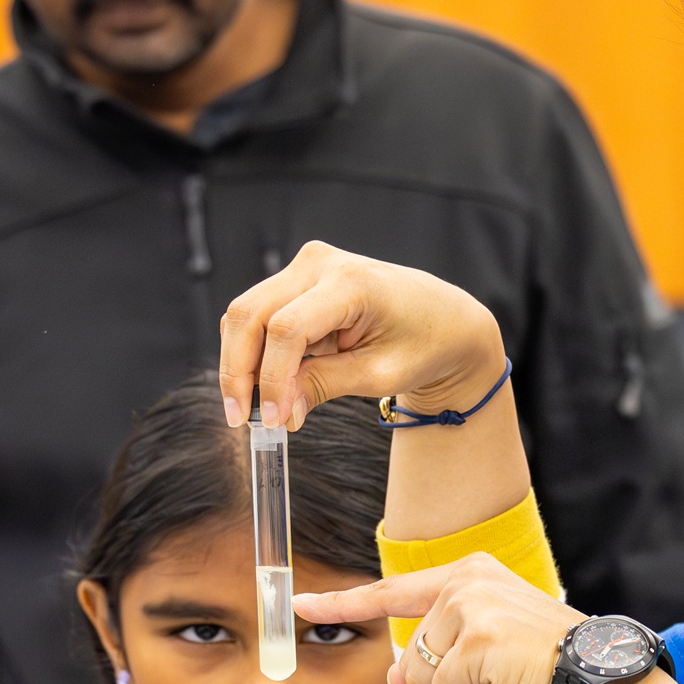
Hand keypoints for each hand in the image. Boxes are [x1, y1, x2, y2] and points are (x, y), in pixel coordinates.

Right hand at [219, 241, 504, 430]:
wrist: (444, 319)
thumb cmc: (422, 345)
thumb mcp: (380, 374)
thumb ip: (324, 385)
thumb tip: (278, 412)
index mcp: (351, 282)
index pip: (287, 329)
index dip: (272, 378)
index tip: (273, 420)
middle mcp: (320, 263)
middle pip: (251, 314)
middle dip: (239, 371)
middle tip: (240, 420)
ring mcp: (307, 266)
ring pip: (246, 314)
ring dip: (243, 363)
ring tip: (254, 410)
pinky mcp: (299, 279)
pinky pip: (261, 315)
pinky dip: (257, 352)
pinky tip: (268, 388)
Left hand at [294, 556, 577, 683]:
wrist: (597, 681)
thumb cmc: (551, 667)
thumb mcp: (488, 650)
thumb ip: (438, 652)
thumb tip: (393, 679)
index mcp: (472, 573)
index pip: (393, 591)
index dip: (343, 603)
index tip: (301, 603)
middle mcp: (467, 580)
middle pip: (410, 648)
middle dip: (439, 677)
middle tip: (494, 673)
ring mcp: (470, 607)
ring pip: (422, 672)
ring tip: (506, 675)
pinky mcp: (475, 639)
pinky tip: (507, 683)